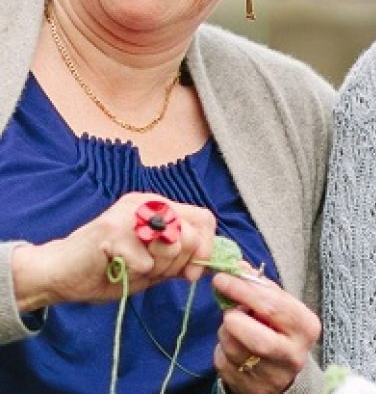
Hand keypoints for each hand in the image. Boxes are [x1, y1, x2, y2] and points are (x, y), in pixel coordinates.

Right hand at [12, 192, 215, 310]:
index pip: (204, 218)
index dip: (205, 248)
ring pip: (173, 243)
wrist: (60, 275)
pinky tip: (117, 269)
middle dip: (179, 263)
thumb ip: (182, 259)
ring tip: (134, 267)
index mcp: (159, 206)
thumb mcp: (155, 265)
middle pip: (192, 233)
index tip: (192, 273)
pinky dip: (134, 274)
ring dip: (157, 268)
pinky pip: (145, 261)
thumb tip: (212, 261)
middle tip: (154, 271)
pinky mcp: (112, 230)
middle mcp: (147, 203)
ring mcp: (130, 213)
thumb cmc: (109, 269)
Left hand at [213, 264, 320, 393]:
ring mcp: (272, 375)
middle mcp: (293, 354)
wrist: (281, 370)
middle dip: (234, 314)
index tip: (222, 277)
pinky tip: (232, 342)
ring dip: (226, 329)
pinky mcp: (251, 387)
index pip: (274, 307)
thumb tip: (237, 267)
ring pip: (236, 348)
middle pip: (258, 337)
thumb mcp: (280, 305)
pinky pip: (225, 362)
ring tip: (233, 322)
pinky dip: (223, 346)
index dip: (245, 290)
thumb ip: (261, 287)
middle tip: (222, 299)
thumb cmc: (280, 328)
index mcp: (306, 327)